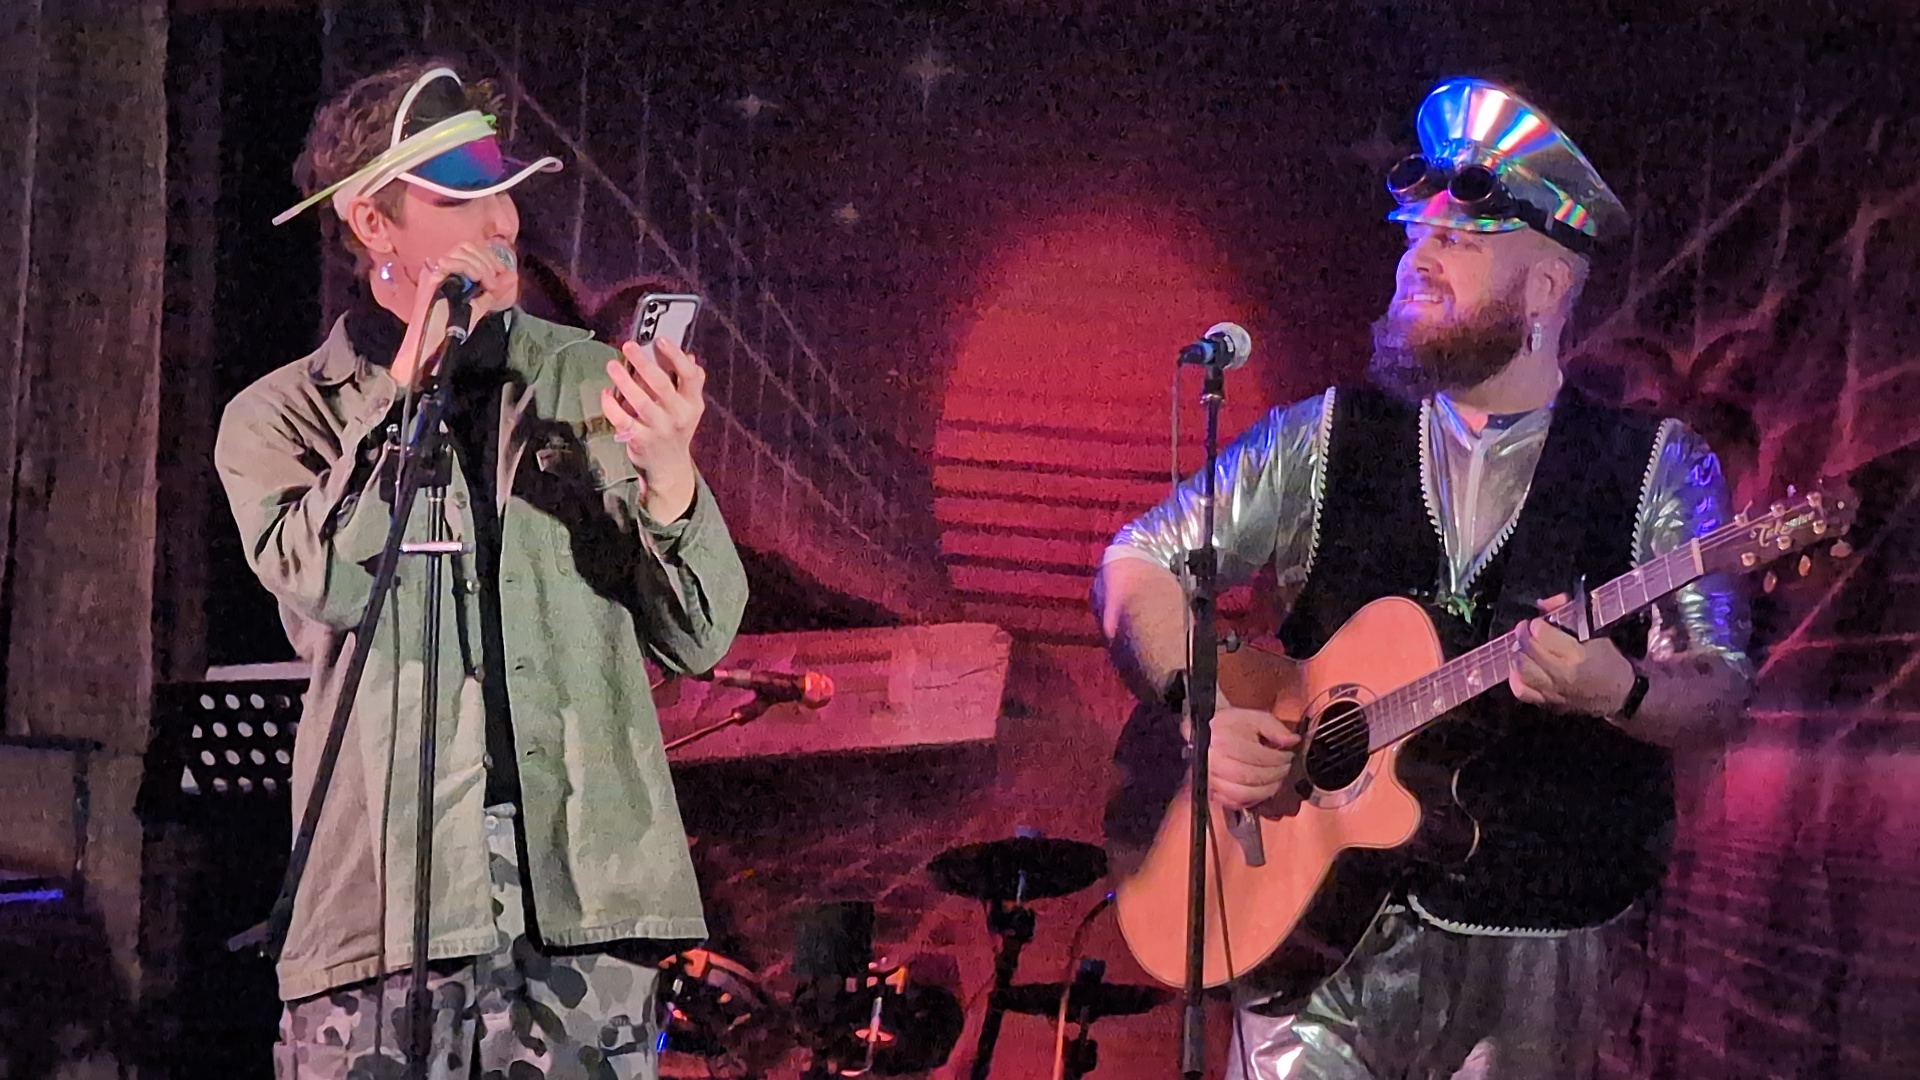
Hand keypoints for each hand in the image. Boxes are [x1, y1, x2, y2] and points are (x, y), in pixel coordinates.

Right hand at [390, 241, 519, 388]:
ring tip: (488, 286)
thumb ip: (494, 291)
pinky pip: (454, 262)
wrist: (434, 344)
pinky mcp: (431, 276)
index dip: (488, 256)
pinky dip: (471, 268)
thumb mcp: (478, 306)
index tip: (501, 272)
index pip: (469, 249)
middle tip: (495, 282)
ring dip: (481, 266)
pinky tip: (480, 283)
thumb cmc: (451, 328)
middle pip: (466, 246)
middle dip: (487, 260)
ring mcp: (434, 270)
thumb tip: (512, 275)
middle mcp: (440, 267)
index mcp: (450, 271)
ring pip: (462, 251)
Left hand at [601, 336, 705, 519]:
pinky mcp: (640, 440)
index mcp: (693, 403)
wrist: (669, 466)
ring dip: (624, 381)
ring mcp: (659, 429)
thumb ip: (690, 382)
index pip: (689, 376)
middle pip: (661, 385)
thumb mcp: (690, 406)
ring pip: (639, 401)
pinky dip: (611, 405)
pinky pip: (622, 420)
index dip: (675, 357)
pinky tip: (606, 393)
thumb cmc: (677, 428)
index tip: (660, 340)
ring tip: (612, 365)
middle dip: (643, 363)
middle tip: (628, 346)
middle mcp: (678, 416)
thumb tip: (688, 357)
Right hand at [1185, 704, 1300, 809]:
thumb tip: (1293, 741)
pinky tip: (1259, 789)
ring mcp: (1210, 778)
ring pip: (1243, 794)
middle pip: (1252, 777)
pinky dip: (1250, 800)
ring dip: (1265, 790)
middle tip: (1284, 768)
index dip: (1279, 759)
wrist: (1207, 733)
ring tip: (1275, 780)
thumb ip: (1274, 728)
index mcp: (1224, 739)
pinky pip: (1234, 803)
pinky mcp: (1210, 790)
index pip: (1259, 757)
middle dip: (1274, 775)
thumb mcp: (1254, 718)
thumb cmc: (1231, 725)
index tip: (1288, 756)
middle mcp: (1214, 761)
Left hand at [1509, 594, 1637, 715]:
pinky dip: (1516, 678)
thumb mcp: (1598, 635)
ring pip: (1523, 671)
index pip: (1544, 636)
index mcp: (1579, 656)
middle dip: (1522, 637)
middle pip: (1529, 653)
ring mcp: (1554, 692)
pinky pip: (1523, 692)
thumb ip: (1570, 614)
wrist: (1621, 697)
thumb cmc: (1611, 663)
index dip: (1537, 625)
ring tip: (1523, 647)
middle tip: (1524, 629)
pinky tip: (1519, 669)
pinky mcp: (1549, 704)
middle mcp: (1563, 676)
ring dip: (1518, 655)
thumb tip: (1544, 603)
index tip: (1537, 622)